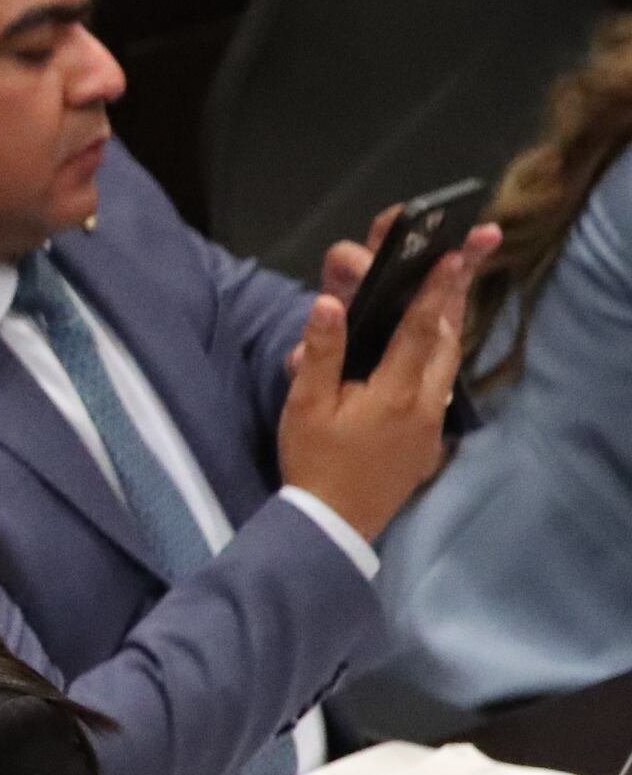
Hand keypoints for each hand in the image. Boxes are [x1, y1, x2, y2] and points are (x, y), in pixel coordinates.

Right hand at [276, 230, 490, 543]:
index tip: (457, 251)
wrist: (334, 523)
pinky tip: (430, 345)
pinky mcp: (429, 437)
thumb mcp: (305, 406)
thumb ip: (320, 353)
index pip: (420, 327)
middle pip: (446, 337)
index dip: (437, 286)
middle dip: (454, 293)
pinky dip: (438, 352)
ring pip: (447, 360)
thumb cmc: (314, 461)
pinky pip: (440, 383)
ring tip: (451, 290)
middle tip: (469, 254)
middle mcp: (424, 401)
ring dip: (449, 322)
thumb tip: (327, 302)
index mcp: (394, 390)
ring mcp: (431, 421)